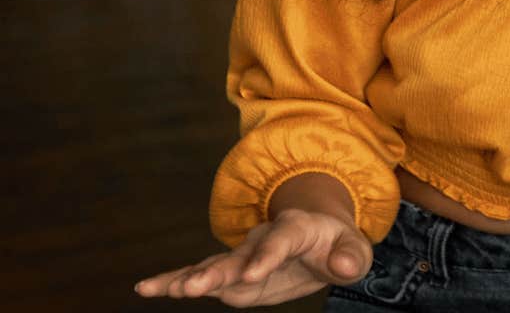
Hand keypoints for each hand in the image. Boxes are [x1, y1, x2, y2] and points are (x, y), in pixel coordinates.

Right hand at [133, 208, 373, 304]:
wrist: (318, 239)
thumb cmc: (336, 245)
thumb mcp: (354, 249)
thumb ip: (351, 256)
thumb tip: (343, 266)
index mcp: (296, 228)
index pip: (280, 240)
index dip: (266, 256)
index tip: (252, 274)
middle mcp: (262, 239)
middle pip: (238, 255)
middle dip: (217, 271)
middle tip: (195, 286)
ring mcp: (242, 256)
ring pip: (213, 266)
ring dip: (189, 278)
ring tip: (162, 290)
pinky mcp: (229, 274)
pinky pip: (198, 277)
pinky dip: (173, 282)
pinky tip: (146, 287)